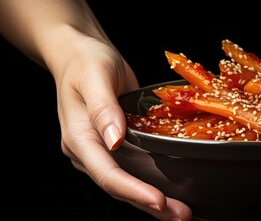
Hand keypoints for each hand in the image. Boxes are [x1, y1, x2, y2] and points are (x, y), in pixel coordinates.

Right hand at [52, 31, 191, 220]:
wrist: (80, 55)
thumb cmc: (86, 61)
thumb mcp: (96, 77)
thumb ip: (104, 108)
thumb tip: (115, 140)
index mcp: (79, 137)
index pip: (106, 173)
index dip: (133, 191)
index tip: (158, 201)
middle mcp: (88, 151)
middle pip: (119, 187)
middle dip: (150, 205)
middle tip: (181, 216)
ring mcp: (102, 151)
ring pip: (127, 183)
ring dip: (154, 200)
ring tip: (182, 212)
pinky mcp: (115, 146)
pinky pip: (133, 170)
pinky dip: (152, 183)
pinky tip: (173, 191)